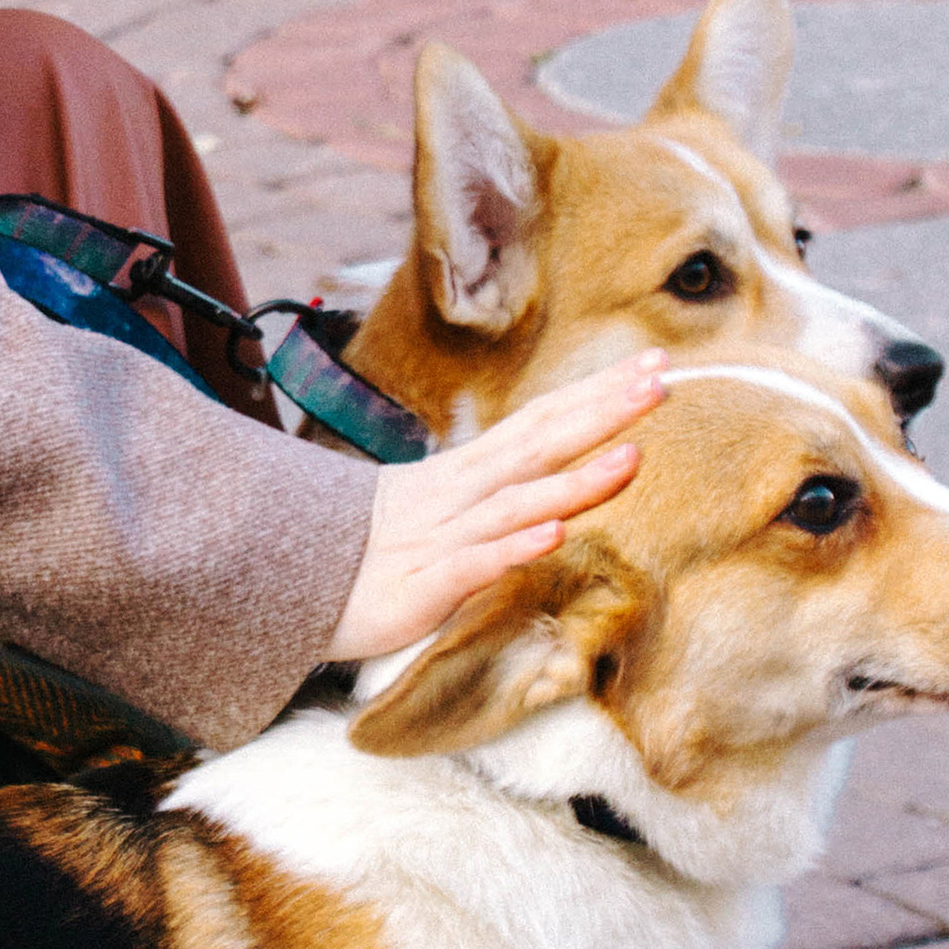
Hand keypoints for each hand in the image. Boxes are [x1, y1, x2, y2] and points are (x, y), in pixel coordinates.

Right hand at [327, 354, 665, 665]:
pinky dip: (515, 544)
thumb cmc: (372, 549)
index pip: (542, 420)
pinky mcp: (425, 584)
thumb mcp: (442, 510)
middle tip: (660, 380)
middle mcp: (462, 492)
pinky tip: (554, 533)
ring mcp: (445, 535)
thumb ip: (499, 491)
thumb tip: (557, 480)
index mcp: (469, 471)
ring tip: (631, 457)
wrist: (288, 582)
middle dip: (601, 412)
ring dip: (575, 479)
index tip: (653, 363)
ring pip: (517, 501)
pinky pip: (476, 562)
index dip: (597, 392)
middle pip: (538, 443)